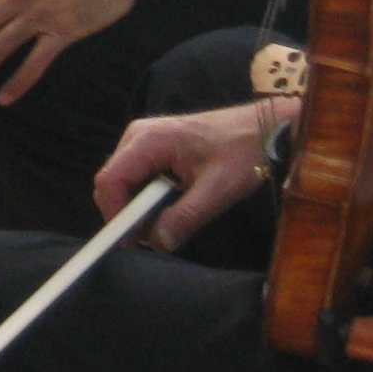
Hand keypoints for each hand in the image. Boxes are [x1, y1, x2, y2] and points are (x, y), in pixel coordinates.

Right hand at [93, 101, 279, 251]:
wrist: (262, 128)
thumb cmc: (243, 151)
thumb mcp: (218, 189)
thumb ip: (185, 217)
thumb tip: (158, 243)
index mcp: (148, 140)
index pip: (110, 181)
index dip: (115, 214)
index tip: (133, 242)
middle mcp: (137, 137)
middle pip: (112, 183)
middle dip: (128, 214)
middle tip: (155, 236)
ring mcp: (143, 141)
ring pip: (123, 184)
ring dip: (140, 209)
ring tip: (170, 221)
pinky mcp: (153, 149)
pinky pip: (137, 179)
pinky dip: (148, 200)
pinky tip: (173, 205)